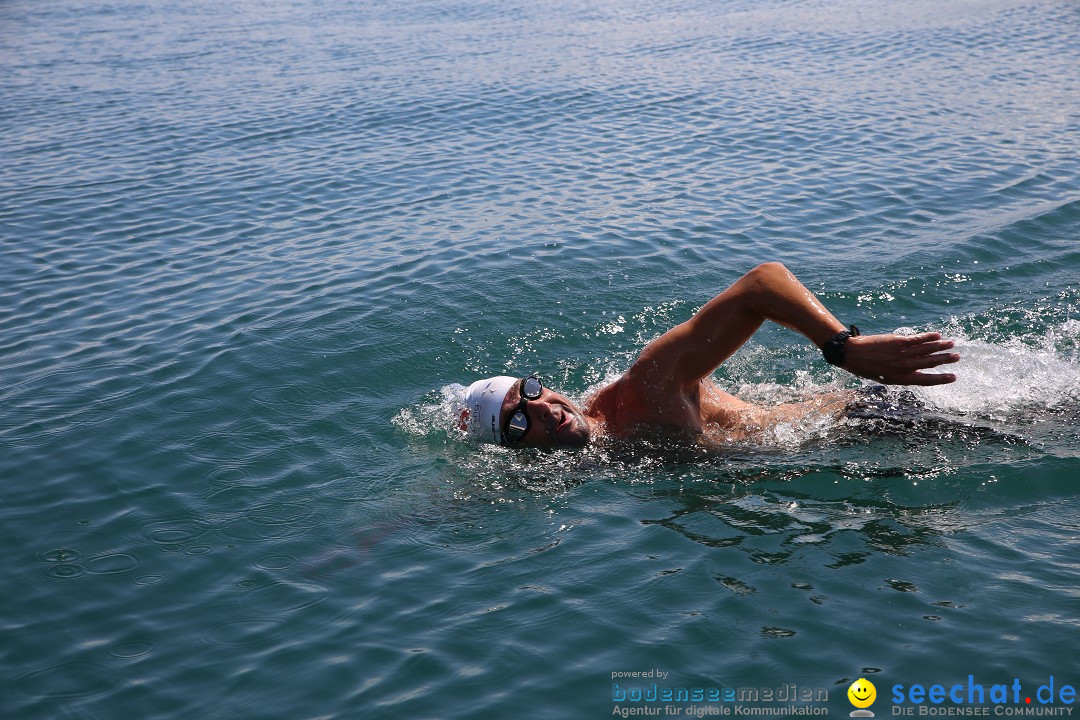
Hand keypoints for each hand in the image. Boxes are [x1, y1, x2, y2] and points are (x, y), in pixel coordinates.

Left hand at [842, 332, 958, 385]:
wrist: (854, 355)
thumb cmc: (868, 368)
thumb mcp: (886, 378)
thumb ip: (902, 375)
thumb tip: (916, 372)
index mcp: (903, 379)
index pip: (927, 380)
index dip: (942, 379)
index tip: (954, 377)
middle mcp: (905, 367)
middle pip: (931, 363)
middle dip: (946, 359)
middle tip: (958, 357)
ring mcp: (903, 354)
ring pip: (927, 350)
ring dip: (941, 346)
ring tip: (952, 344)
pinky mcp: (899, 341)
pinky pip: (918, 339)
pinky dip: (929, 337)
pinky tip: (937, 335)